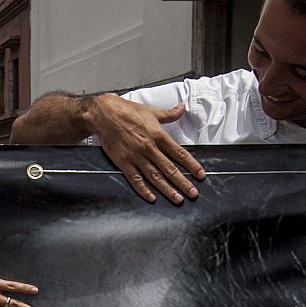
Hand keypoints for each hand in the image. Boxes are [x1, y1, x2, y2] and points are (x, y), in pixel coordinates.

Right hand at [86, 95, 204, 204]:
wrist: (105, 114)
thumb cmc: (128, 111)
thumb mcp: (152, 111)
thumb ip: (170, 113)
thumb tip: (182, 107)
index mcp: (158, 135)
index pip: (179, 154)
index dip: (192, 165)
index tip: (200, 175)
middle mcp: (149, 148)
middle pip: (170, 169)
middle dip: (183, 182)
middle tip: (193, 193)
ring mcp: (136, 157)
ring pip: (155, 177)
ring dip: (168, 189)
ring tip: (178, 199)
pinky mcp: (123, 162)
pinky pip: (135, 179)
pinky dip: (143, 190)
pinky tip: (152, 198)